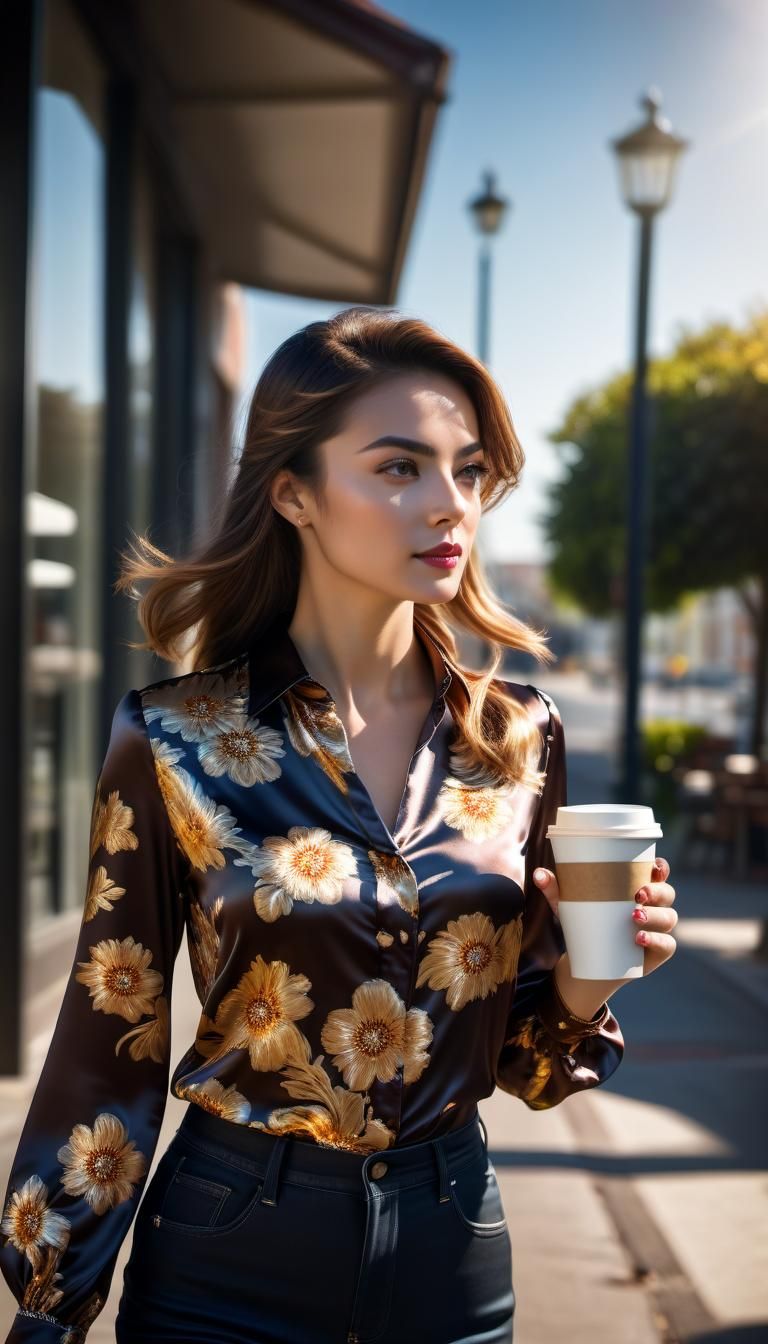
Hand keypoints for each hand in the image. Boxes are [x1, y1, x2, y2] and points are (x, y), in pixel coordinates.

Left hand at [532, 855, 677, 979]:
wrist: (588, 964)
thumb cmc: (584, 924)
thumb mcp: (568, 907)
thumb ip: (555, 890)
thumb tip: (538, 873)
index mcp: (638, 888)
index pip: (658, 872)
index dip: (661, 867)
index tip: (653, 866)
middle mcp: (654, 907)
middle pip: (667, 894)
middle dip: (657, 892)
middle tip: (637, 895)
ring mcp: (659, 930)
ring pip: (669, 918)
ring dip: (656, 916)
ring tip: (633, 918)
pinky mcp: (658, 953)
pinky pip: (667, 945)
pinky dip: (656, 940)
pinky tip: (639, 938)